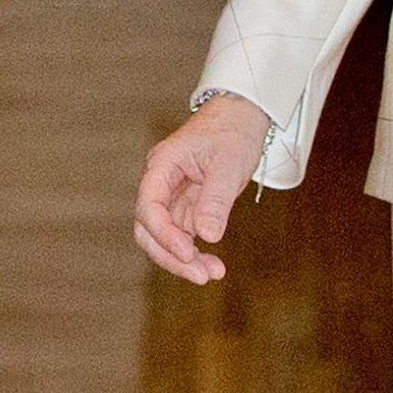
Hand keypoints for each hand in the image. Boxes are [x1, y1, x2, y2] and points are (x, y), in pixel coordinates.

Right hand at [133, 96, 270, 284]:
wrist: (243, 116)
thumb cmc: (233, 130)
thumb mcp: (228, 163)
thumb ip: (215, 199)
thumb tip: (207, 236)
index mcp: (162, 165)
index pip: (149, 206)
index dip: (164, 234)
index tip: (188, 251)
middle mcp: (161, 183)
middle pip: (149, 230)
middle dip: (171, 256)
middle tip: (202, 275)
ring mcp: (172, 197)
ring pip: (164, 238)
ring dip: (184, 260)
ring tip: (213, 273)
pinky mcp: (187, 206)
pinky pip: (183, 236)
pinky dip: (195, 252)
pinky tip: (212, 266)